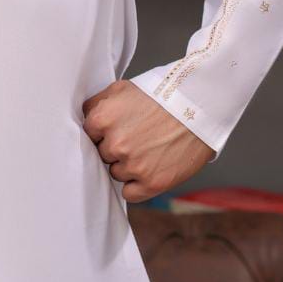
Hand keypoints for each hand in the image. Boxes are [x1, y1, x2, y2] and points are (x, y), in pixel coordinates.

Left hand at [82, 79, 214, 202]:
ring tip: (148, 148)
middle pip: (102, 155)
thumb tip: (84, 118)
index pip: (88, 135)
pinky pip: (129, 193)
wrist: (199, 106)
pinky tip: (149, 168)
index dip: (103, 132)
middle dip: (115, 148)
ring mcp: (133, 165)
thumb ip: (96, 104)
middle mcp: (114, 144)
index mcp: (102, 119)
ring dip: (127, 166)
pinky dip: (137, 185)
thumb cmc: (161, 95)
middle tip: (137, 136)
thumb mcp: (122, 88)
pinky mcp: (151, 183)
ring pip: (116, 173)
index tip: (118, 128)